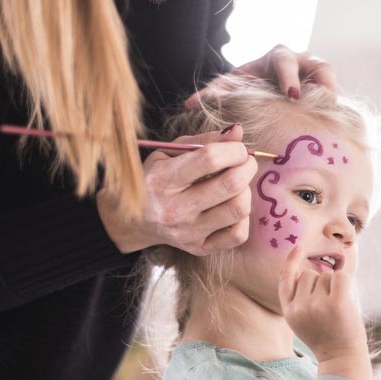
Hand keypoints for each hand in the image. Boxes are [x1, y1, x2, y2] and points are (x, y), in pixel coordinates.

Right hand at [96, 124, 257, 254]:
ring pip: (238, 209)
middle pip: (231, 184)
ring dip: (246, 191)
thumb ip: (204, 140)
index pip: (210, 159)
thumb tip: (238, 131)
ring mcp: (187, 232)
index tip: (238, 148)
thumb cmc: (156, 178)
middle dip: (247, 167)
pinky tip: (231, 207)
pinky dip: (243, 218)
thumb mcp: (170, 152)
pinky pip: (238, 235)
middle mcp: (175, 209)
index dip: (234, 150)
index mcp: (163, 179)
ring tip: (237, 184)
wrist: (133, 220)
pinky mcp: (198, 248)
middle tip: (244, 163)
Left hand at [185, 44, 337, 108]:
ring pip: (328, 76)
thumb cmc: (247, 86)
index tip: (291, 95)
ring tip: (332, 111)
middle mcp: (298, 63)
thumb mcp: (230, 87)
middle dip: (318, 83)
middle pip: (316, 64)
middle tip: (318, 103)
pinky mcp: (321, 89)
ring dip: (331, 91)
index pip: (284, 62)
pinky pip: (333, 94)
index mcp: (275, 59)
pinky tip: (334, 121)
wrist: (263, 88)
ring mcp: (313, 75)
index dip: (289, 77)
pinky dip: (333, 104)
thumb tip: (188, 105)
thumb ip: (212, 94)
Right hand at [278, 246, 374, 379]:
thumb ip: (298, 298)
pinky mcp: (337, 303)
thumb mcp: (301, 319)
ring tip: (336, 307)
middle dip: (320, 283)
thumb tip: (307, 270)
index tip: (297, 247)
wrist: (341, 356)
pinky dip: (345, 282)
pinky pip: (340, 277)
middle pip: (309, 274)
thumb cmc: (325, 334)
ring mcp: (318, 306)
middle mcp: (300, 307)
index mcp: (289, 311)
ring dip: (334, 285)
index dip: (290, 261)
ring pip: (325, 275)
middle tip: (327, 305)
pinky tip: (346, 298)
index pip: (285, 279)